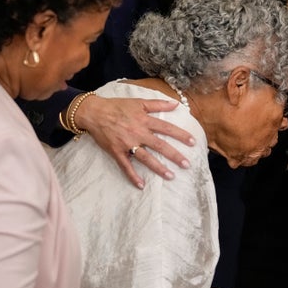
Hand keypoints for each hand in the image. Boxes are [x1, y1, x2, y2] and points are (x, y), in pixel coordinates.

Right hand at [76, 95, 195, 188]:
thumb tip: (175, 104)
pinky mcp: (116, 152)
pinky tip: (141, 185)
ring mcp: (127, 143)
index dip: (180, 135)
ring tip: (171, 176)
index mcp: (144, 120)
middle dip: (174, 155)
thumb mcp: (138, 102)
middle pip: (160, 145)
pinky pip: (125, 166)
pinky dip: (132, 176)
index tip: (193, 142)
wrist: (93, 112)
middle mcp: (138, 133)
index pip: (167, 128)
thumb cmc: (117, 106)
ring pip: (146, 158)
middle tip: (187, 164)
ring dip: (158, 168)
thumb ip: (158, 104)